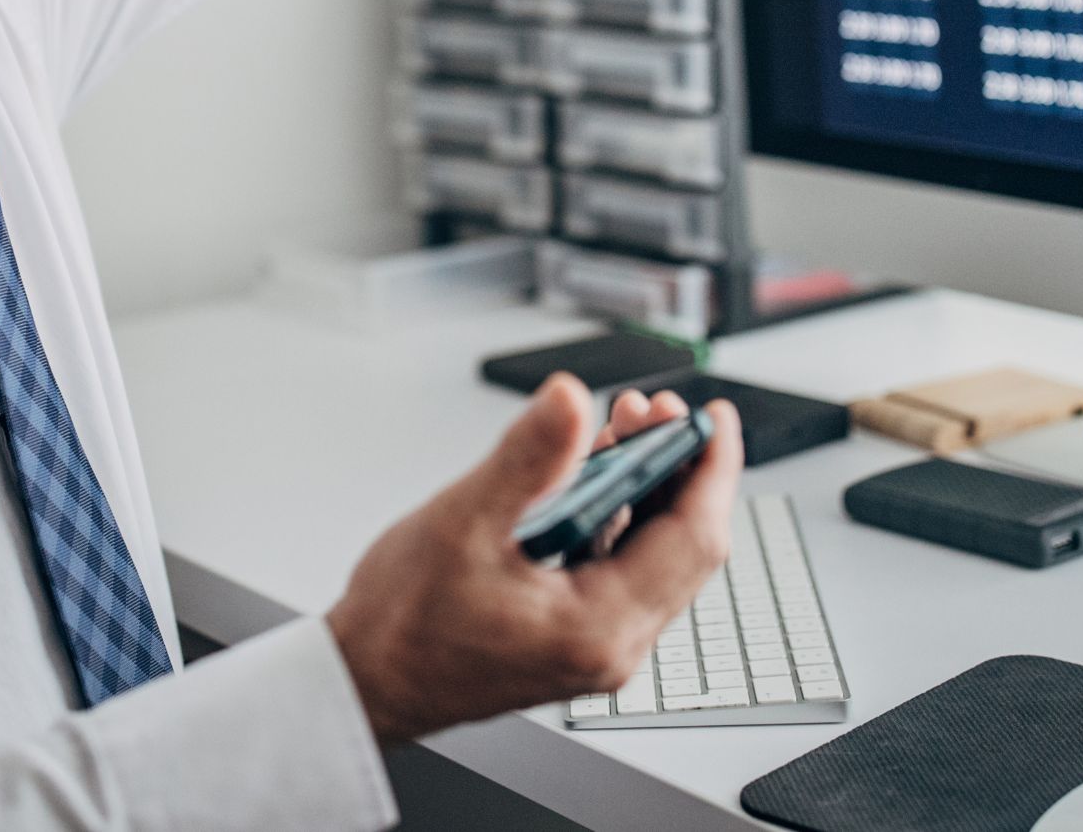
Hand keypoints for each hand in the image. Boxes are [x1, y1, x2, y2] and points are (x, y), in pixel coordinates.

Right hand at [325, 376, 741, 745]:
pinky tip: (592, 471)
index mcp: (597, 628)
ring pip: (654, 554)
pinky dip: (618, 514)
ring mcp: (596, 644)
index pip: (692, 539)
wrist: (368, 682)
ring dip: (646, 486)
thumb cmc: (405, 623)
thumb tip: (569, 401)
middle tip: (652, 408)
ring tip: (621, 425)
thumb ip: (526, 458)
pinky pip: (622, 566)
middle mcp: (611, 646)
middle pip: (682, 545)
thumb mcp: (463, 522)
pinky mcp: (576, 634)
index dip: (710, 468)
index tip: (714, 417)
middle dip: (675, 466)